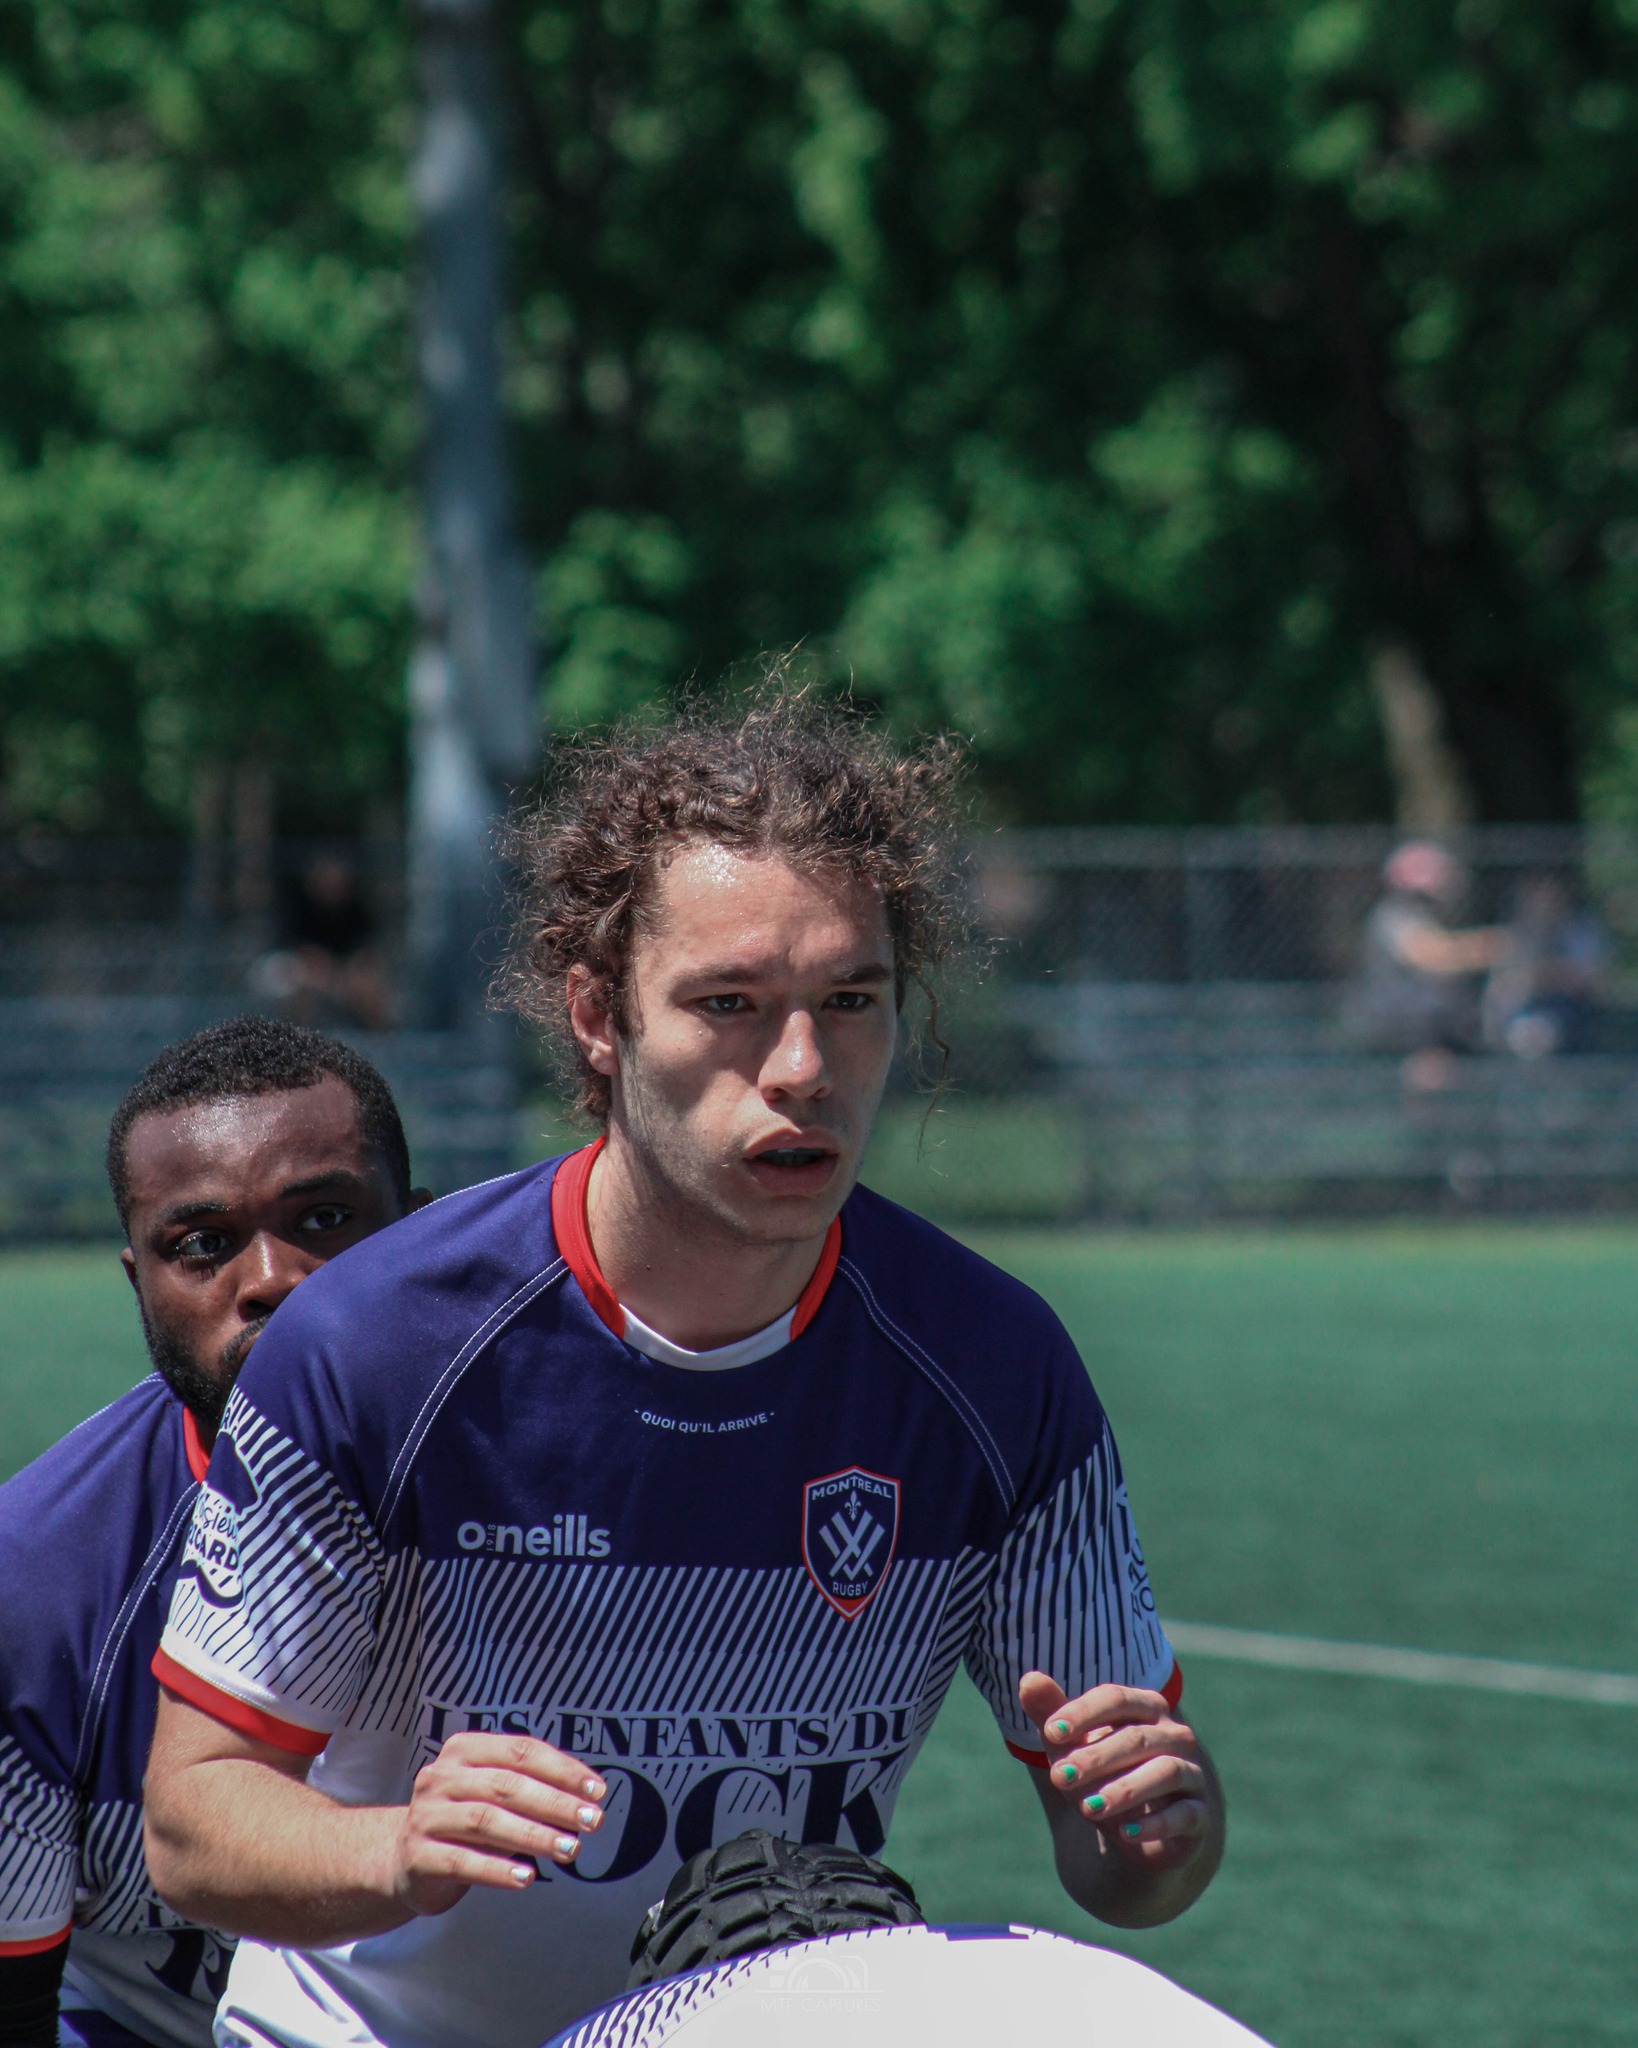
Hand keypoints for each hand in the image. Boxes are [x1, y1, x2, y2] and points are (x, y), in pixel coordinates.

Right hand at [391, 1733, 606, 1914]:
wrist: (402, 1858)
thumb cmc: (463, 1819)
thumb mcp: (492, 1792)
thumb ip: (530, 1785)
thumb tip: (587, 1795)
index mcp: (464, 1750)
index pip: (521, 1751)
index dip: (562, 1770)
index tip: (597, 1790)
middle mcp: (441, 1777)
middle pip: (507, 1785)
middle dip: (555, 1803)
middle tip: (592, 1820)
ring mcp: (426, 1816)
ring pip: (487, 1821)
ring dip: (534, 1835)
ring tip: (569, 1849)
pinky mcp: (419, 1856)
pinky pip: (463, 1861)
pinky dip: (498, 1869)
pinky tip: (526, 1877)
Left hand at [1019, 1671, 1210, 1874]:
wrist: (1136, 1829)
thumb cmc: (1100, 1774)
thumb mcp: (1072, 1748)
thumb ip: (1052, 1714)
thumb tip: (1028, 1680)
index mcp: (1145, 1707)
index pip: (1116, 1698)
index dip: (1083, 1712)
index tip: (1050, 1732)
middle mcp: (1175, 1735)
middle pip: (1136, 1737)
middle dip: (1095, 1757)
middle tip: (1060, 1776)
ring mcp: (1191, 1774)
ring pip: (1165, 1772)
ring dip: (1124, 1790)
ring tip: (1088, 1808)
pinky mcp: (1198, 1816)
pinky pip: (1184, 1815)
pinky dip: (1155, 1824)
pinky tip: (1125, 1833)